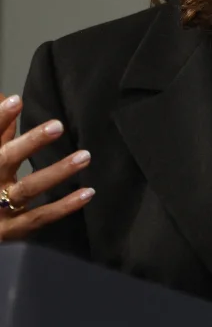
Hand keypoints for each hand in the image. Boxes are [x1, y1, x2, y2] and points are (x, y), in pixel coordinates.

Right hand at [0, 94, 93, 241]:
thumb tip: (7, 97)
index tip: (15, 100)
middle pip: (5, 160)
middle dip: (30, 143)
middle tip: (58, 125)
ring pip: (28, 188)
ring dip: (57, 171)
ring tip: (85, 156)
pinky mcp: (13, 229)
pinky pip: (41, 216)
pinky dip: (65, 206)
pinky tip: (88, 192)